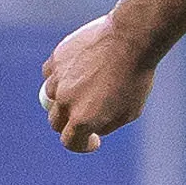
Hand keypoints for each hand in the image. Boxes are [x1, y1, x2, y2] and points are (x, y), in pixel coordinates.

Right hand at [40, 13, 155, 153]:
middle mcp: (65, 102)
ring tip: (85, 86)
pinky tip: (76, 71)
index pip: (70, 142)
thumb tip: (91, 128)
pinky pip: (51, 74)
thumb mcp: (129, 112)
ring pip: (50, 96)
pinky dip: (60, 76)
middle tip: (85, 115)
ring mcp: (58, 79)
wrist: (131, 40)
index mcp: (83, 120)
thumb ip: (106, 124)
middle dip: (69, 123)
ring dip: (64, 97)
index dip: (81, 145)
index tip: (92, 140)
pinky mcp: (56, 59)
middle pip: (56, 122)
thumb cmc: (135, 78)